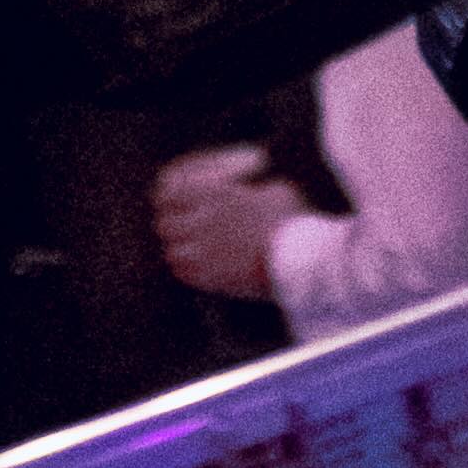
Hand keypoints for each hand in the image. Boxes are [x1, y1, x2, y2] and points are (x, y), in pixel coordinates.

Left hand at [152, 144, 308, 300]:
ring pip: (172, 250)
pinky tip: (200, 263)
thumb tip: (250, 189)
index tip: (175, 191)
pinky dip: (187, 267)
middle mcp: (203, 221)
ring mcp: (206, 253)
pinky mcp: (213, 280)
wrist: (303, 260)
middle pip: (165, 221)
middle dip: (171, 219)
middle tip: (182, 219)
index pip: (169, 188)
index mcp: (216, 193)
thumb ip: (252, 188)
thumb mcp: (276, 188)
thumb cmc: (295, 220)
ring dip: (179, 245)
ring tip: (190, 244)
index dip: (170, 190)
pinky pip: (185, 273)